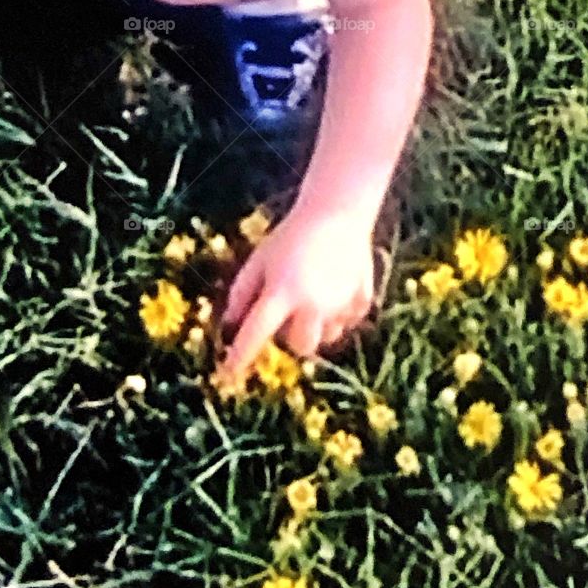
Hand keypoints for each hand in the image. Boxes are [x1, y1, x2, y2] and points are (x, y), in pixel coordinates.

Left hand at [219, 206, 375, 377]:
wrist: (337, 211)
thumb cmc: (291, 235)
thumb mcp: (259, 259)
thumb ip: (242, 293)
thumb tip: (231, 325)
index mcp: (282, 293)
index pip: (255, 335)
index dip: (238, 358)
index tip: (226, 376)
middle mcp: (313, 304)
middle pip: (300, 346)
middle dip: (291, 336)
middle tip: (289, 311)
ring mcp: (340, 304)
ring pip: (327, 337)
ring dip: (317, 326)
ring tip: (315, 294)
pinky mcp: (361, 299)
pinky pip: (348, 320)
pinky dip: (340, 313)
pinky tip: (336, 287)